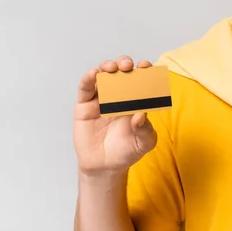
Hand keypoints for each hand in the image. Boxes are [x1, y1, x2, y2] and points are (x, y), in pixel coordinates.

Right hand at [73, 56, 156, 177]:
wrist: (105, 167)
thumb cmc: (127, 151)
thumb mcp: (144, 143)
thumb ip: (145, 130)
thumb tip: (140, 115)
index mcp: (137, 100)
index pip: (141, 80)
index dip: (144, 70)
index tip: (147, 66)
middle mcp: (119, 95)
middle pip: (121, 72)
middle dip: (124, 63)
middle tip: (128, 65)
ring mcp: (101, 99)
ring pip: (103, 75)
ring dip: (107, 66)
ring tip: (111, 67)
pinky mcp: (85, 106)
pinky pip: (85, 88)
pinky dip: (88, 78)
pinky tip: (93, 74)